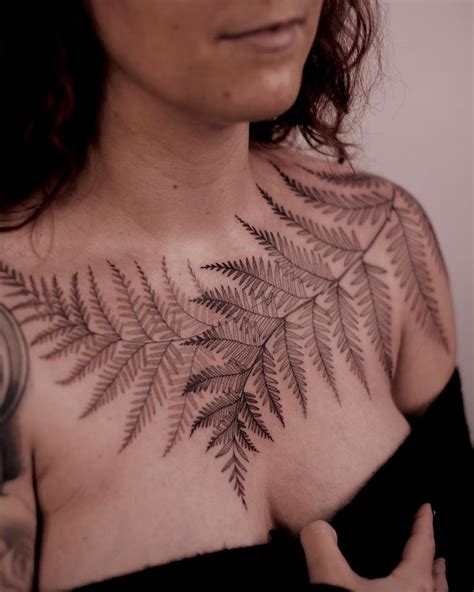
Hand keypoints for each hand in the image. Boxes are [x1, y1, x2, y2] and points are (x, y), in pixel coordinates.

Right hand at [300, 503, 447, 590]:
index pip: (423, 547)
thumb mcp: (330, 582)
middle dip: (436, 565)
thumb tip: (319, 527)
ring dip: (436, 590)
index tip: (427, 507)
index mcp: (413, 586)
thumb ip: (321, 545)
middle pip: (437, 582)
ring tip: (434, 581)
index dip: (424, 525)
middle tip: (439, 554)